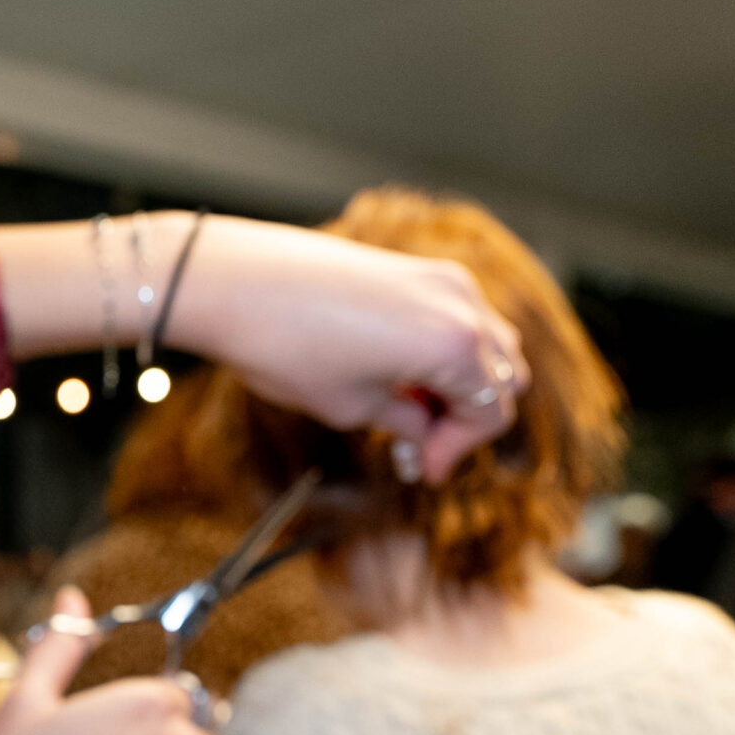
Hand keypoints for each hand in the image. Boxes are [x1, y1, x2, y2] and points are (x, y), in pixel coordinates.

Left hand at [0, 212, 526, 483]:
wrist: (234, 282)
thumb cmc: (287, 347)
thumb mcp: (352, 406)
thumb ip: (406, 422)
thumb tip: (424, 437)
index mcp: (456, 347)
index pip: (489, 413)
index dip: (457, 451)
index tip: (421, 469)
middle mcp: (462, 305)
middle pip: (500, 377)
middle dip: (464, 417)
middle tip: (418, 446)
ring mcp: (441, 278)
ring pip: (485, 343)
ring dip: (459, 383)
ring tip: (407, 411)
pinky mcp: (415, 266)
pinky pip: (456, 316)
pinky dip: (443, 350)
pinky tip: (398, 373)